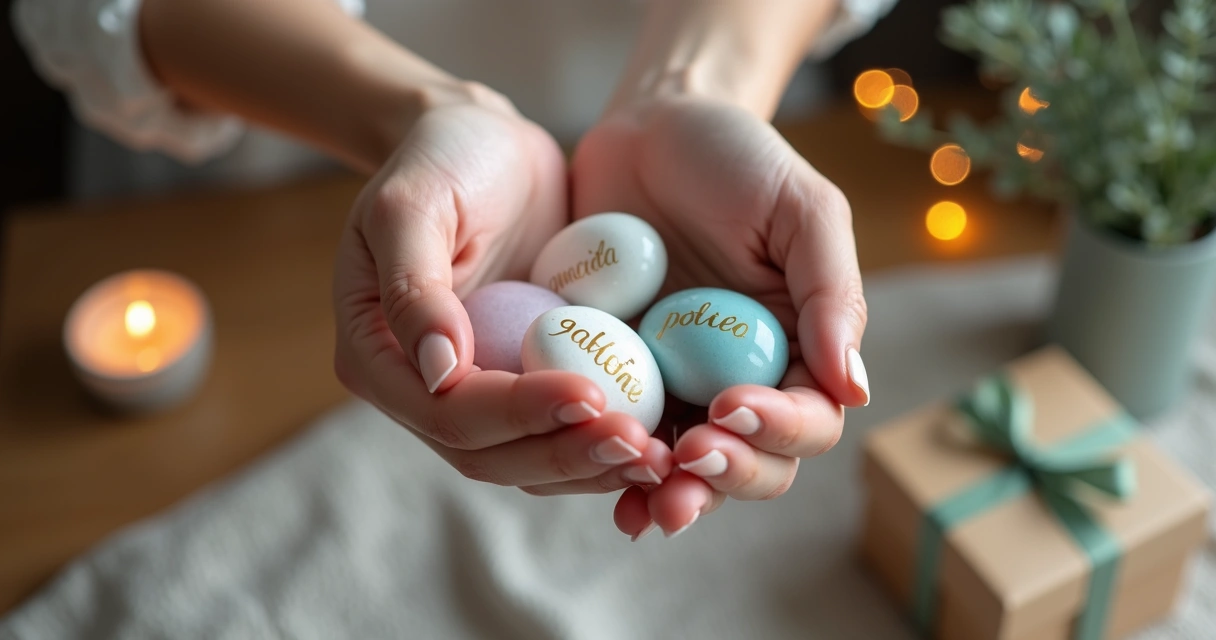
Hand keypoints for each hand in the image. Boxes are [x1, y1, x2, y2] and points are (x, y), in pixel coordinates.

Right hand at [333, 89, 668, 493]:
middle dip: (565, 455)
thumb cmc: (440, 159)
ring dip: (592, 466)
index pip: (447, 414)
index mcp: (378, 358)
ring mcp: (478, 393)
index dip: (518, 415)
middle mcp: (422, 391)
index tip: (590, 392)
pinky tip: (661, 441)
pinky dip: (605, 443)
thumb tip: (438, 371)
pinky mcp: (527, 382)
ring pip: (530, 461)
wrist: (484, 143)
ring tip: (657, 455)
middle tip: (638, 444)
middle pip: (490, 456)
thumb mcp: (411, 204)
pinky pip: (563, 431)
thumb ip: (414, 287)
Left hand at [572, 95, 869, 537]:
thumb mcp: (801, 210)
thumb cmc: (737, 159)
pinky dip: (607, 467)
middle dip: (726, 477)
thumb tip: (854, 388)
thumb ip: (831, 294)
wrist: (648, 128)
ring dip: (669, 490)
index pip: (808, 418)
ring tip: (644, 499)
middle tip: (688, 460)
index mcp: (797, 349)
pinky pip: (617, 434)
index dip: (778, 429)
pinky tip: (593, 477)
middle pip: (753, 463)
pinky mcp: (613, 377)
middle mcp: (740, 380)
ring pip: (684, 468)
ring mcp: (675, 385)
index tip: (732, 407)